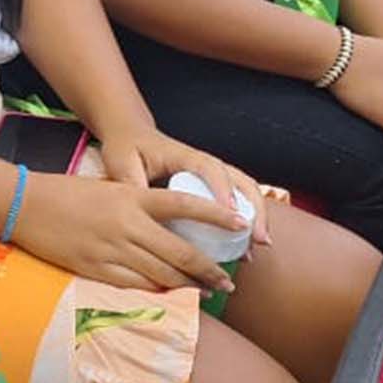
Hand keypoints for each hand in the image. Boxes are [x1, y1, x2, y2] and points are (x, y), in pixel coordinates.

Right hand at [11, 172, 240, 294]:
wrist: (26, 205)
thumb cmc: (68, 192)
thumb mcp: (109, 188)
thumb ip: (139, 205)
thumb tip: (171, 226)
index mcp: (132, 197)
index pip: (184, 205)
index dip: (216, 215)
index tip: (241, 223)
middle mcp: (127, 224)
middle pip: (180, 253)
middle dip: (209, 270)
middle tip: (227, 282)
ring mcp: (112, 249)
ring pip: (162, 274)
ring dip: (188, 287)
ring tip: (205, 292)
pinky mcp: (96, 269)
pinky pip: (135, 286)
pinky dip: (156, 292)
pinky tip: (169, 297)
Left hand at [94, 127, 268, 246]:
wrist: (130, 135)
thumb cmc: (126, 148)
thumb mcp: (122, 162)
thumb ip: (130, 182)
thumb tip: (139, 210)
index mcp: (183, 155)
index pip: (210, 168)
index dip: (223, 189)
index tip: (231, 212)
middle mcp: (204, 163)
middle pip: (240, 179)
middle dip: (254, 207)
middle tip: (258, 237)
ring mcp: (211, 175)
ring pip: (245, 190)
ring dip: (257, 215)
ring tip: (260, 245)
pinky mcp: (211, 187)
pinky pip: (237, 201)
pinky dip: (247, 220)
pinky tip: (247, 246)